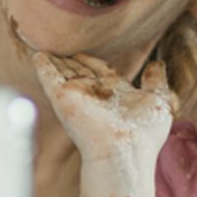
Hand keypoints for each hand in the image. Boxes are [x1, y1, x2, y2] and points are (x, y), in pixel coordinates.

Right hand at [31, 53, 176, 164]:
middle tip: (63, 48)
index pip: (101, 71)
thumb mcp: (158, 100)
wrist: (125, 149)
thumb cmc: (144, 132)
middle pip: (80, 72)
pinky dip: (43, 66)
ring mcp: (78, 96)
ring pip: (64, 72)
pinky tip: (37, 55)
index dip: (92, 62)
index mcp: (115, 93)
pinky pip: (49, 77)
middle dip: (71, 61)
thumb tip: (157, 63)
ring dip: (56, 60)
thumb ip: (156, 80)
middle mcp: (95, 94)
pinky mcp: (63, 98)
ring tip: (47, 46)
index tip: (83, 54)